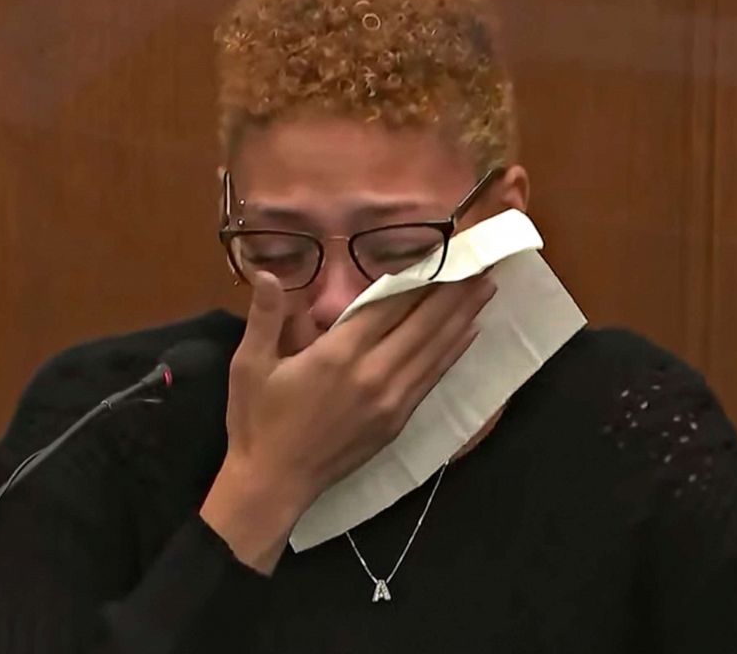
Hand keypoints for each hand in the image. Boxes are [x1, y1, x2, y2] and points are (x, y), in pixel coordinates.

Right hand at [201, 270, 494, 572]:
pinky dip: (453, 352)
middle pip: (423, 323)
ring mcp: (391, 400)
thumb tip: (267, 273)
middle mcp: (373, 374)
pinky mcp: (397, 421)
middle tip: (484, 262)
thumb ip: (264, 315)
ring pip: (435, 349)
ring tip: (487, 288)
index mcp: (338, 354)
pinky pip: (432, 378)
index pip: (389, 304)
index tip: (444, 252)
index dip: (420, 276)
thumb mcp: (249, 364)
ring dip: (463, 317)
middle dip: (455, 290)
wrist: (274, 484)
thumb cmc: (258, 421)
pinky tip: (467, 334)